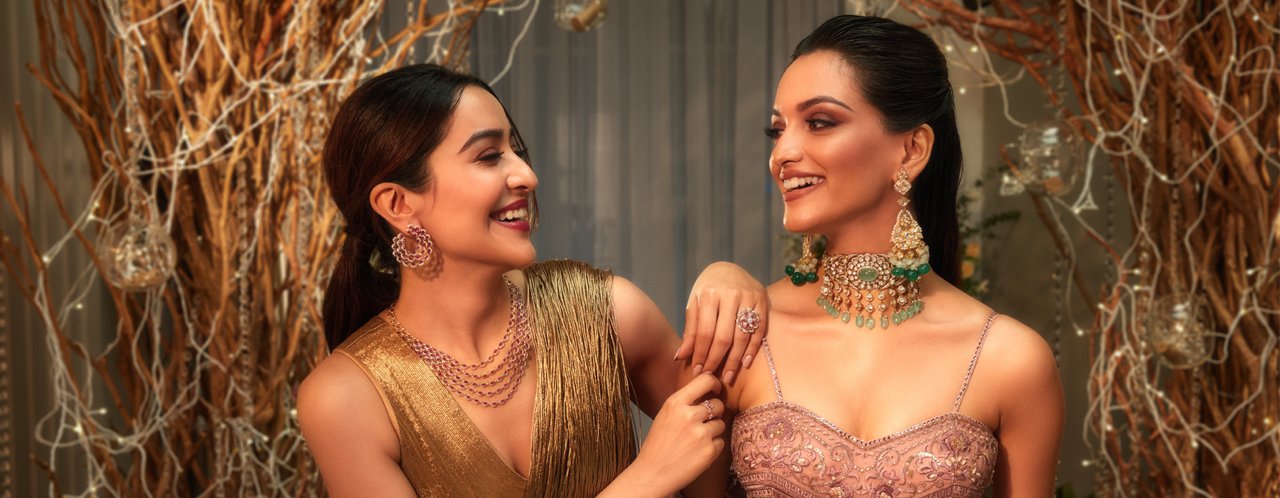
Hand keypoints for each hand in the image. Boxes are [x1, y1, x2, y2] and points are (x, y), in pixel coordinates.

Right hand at [628, 373, 725, 495]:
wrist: (652, 474)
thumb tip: (708, 391)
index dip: (715, 384)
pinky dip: (713, 447)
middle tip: (702, 423)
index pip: (705, 380)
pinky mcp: (709, 451)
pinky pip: (721, 442)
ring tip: (696, 441)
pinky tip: (697, 452)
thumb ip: (685, 402)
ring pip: (721, 424)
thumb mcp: (665, 415)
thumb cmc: (658, 445)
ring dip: (713, 431)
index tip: (716, 390)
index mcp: (675, 403)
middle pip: (718, 404)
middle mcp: (689, 415)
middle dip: (714, 413)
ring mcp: (701, 434)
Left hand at [676, 262, 767, 384]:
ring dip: (735, 360)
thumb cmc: (707, 290)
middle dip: (716, 360)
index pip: (705, 332)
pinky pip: (758, 330)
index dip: (701, 355)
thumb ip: (690, 330)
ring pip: (742, 336)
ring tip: (728, 376)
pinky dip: (752, 349)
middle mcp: (729, 295)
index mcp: (708, 295)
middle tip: (712, 377)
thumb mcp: (694, 304)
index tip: (698, 371)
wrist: (728, 268)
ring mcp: (748, 297)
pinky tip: (745, 363)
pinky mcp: (762, 301)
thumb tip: (680, 357)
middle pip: (724, 337)